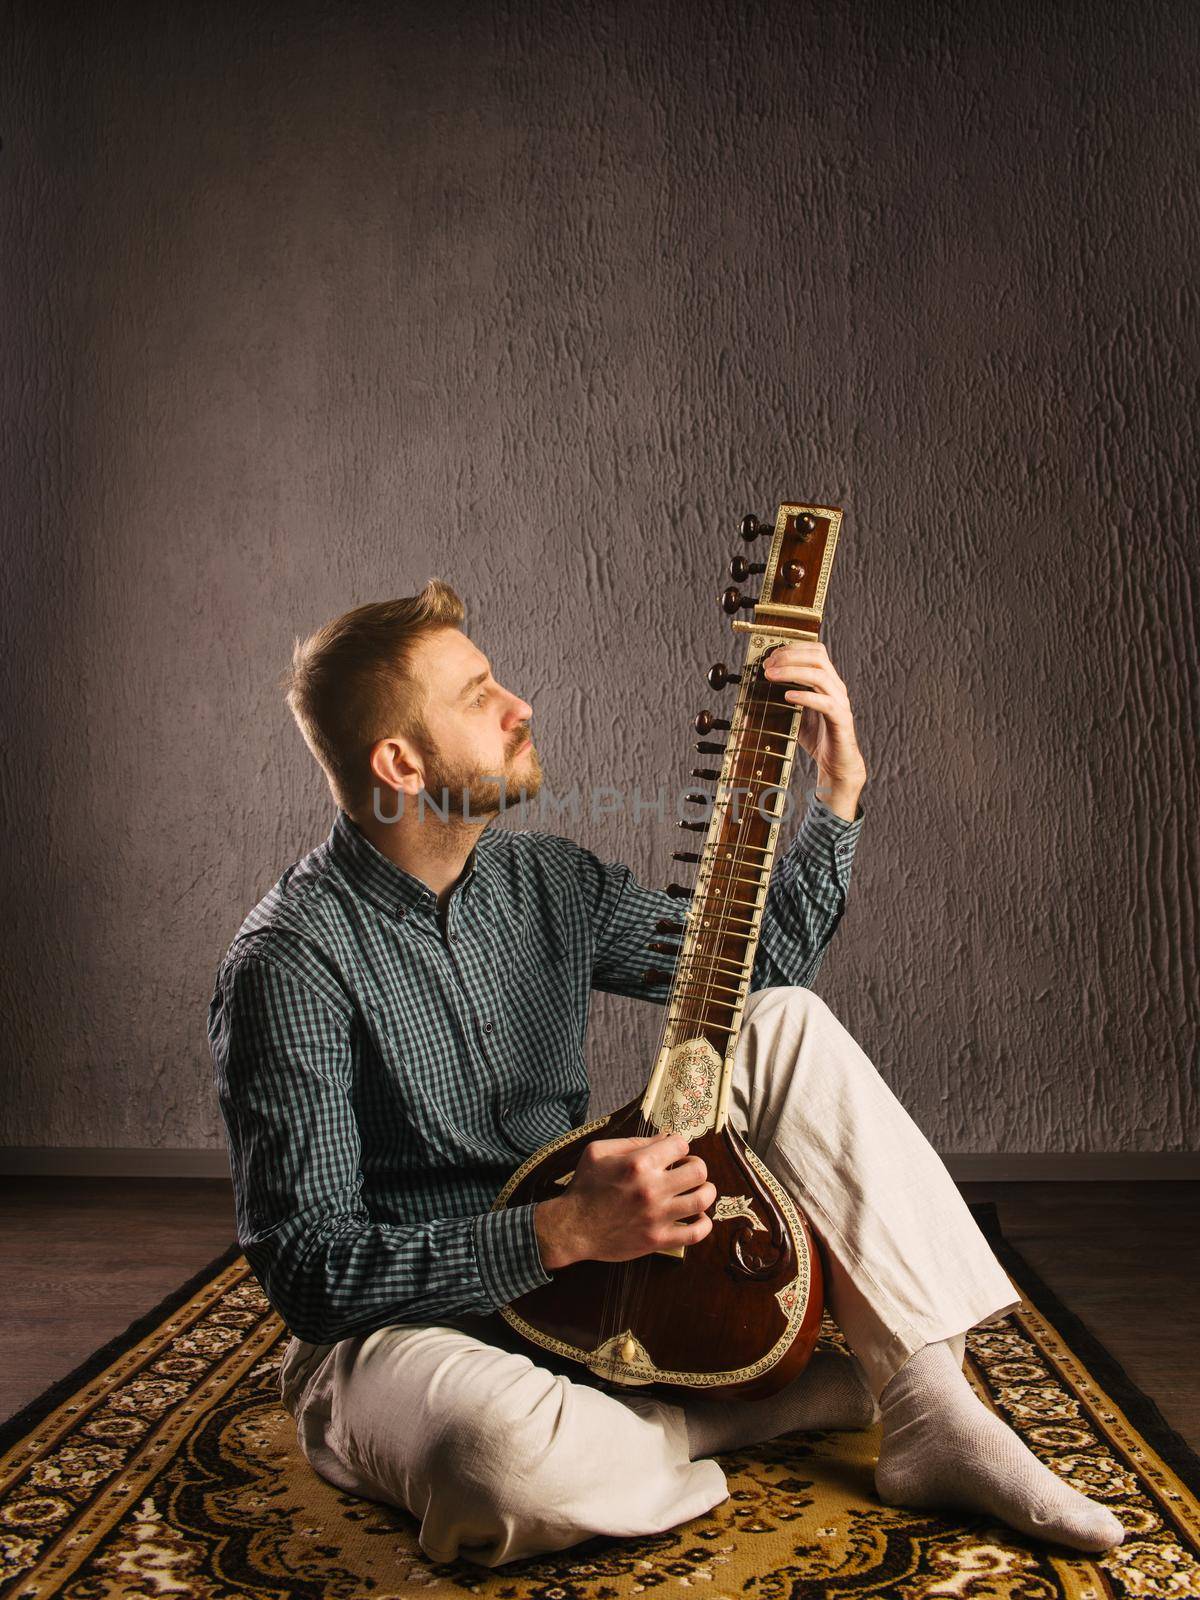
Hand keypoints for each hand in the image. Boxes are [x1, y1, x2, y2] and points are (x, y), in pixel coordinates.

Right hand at [534, 1132, 715, 1268]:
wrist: (572, 1228)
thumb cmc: (584, 1187)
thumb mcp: (598, 1152)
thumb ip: (633, 1142)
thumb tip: (664, 1138)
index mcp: (638, 1164)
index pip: (680, 1145)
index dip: (679, 1145)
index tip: (674, 1152)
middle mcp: (651, 1189)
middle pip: (698, 1170)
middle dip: (696, 1165)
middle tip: (688, 1170)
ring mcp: (657, 1216)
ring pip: (702, 1199)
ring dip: (706, 1191)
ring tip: (699, 1190)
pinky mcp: (658, 1240)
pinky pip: (695, 1233)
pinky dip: (704, 1223)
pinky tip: (698, 1217)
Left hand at [761, 640, 866, 816]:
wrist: (837, 763)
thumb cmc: (816, 737)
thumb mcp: (794, 712)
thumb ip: (781, 698)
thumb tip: (754, 689)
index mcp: (827, 681)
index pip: (816, 651)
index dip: (792, 648)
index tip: (770, 656)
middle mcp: (836, 687)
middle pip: (818, 657)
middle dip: (790, 656)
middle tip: (767, 666)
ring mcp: (840, 702)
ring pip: (821, 676)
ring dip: (793, 672)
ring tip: (772, 676)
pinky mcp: (840, 720)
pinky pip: (825, 703)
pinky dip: (805, 696)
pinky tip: (788, 696)